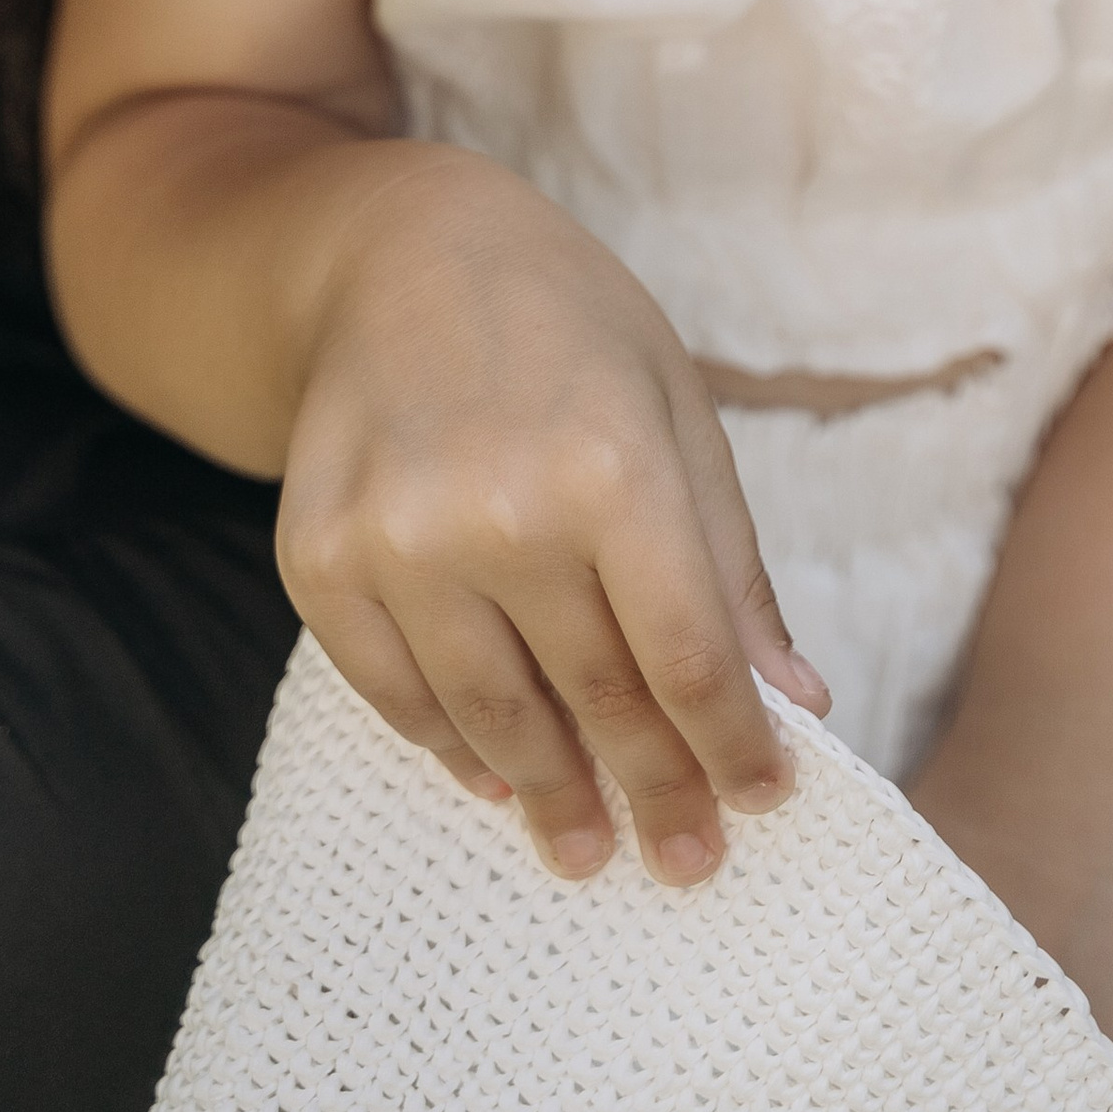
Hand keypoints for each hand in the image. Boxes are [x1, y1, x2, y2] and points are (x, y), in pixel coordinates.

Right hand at [277, 146, 830, 887]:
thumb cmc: (567, 324)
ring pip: (491, 715)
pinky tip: (492, 773)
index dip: (733, 744)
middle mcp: (499, 508)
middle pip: (596, 699)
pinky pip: (393, 690)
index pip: (688, 656)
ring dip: (548, 793)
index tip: (767, 799)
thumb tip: (794, 699)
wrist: (399, 249)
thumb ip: (728, 563)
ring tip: (584, 848)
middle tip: (686, 862)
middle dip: (655, 792)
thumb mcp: (675, 409)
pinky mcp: (318, 556)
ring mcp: (395, 538)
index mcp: (611, 463)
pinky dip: (449, 743)